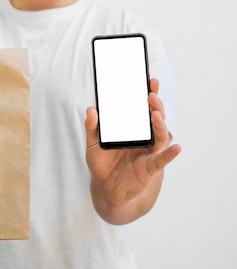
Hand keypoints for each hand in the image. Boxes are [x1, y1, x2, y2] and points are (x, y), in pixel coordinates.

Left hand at [85, 78, 180, 222]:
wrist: (105, 188)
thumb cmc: (102, 163)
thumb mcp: (93, 144)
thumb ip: (92, 127)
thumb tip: (91, 109)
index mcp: (132, 128)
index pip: (142, 108)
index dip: (148, 94)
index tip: (150, 80)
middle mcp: (144, 137)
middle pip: (154, 117)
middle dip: (155, 105)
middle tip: (150, 94)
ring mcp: (148, 152)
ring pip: (159, 136)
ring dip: (160, 124)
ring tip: (156, 114)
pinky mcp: (149, 168)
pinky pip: (161, 160)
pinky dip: (170, 154)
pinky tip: (177, 147)